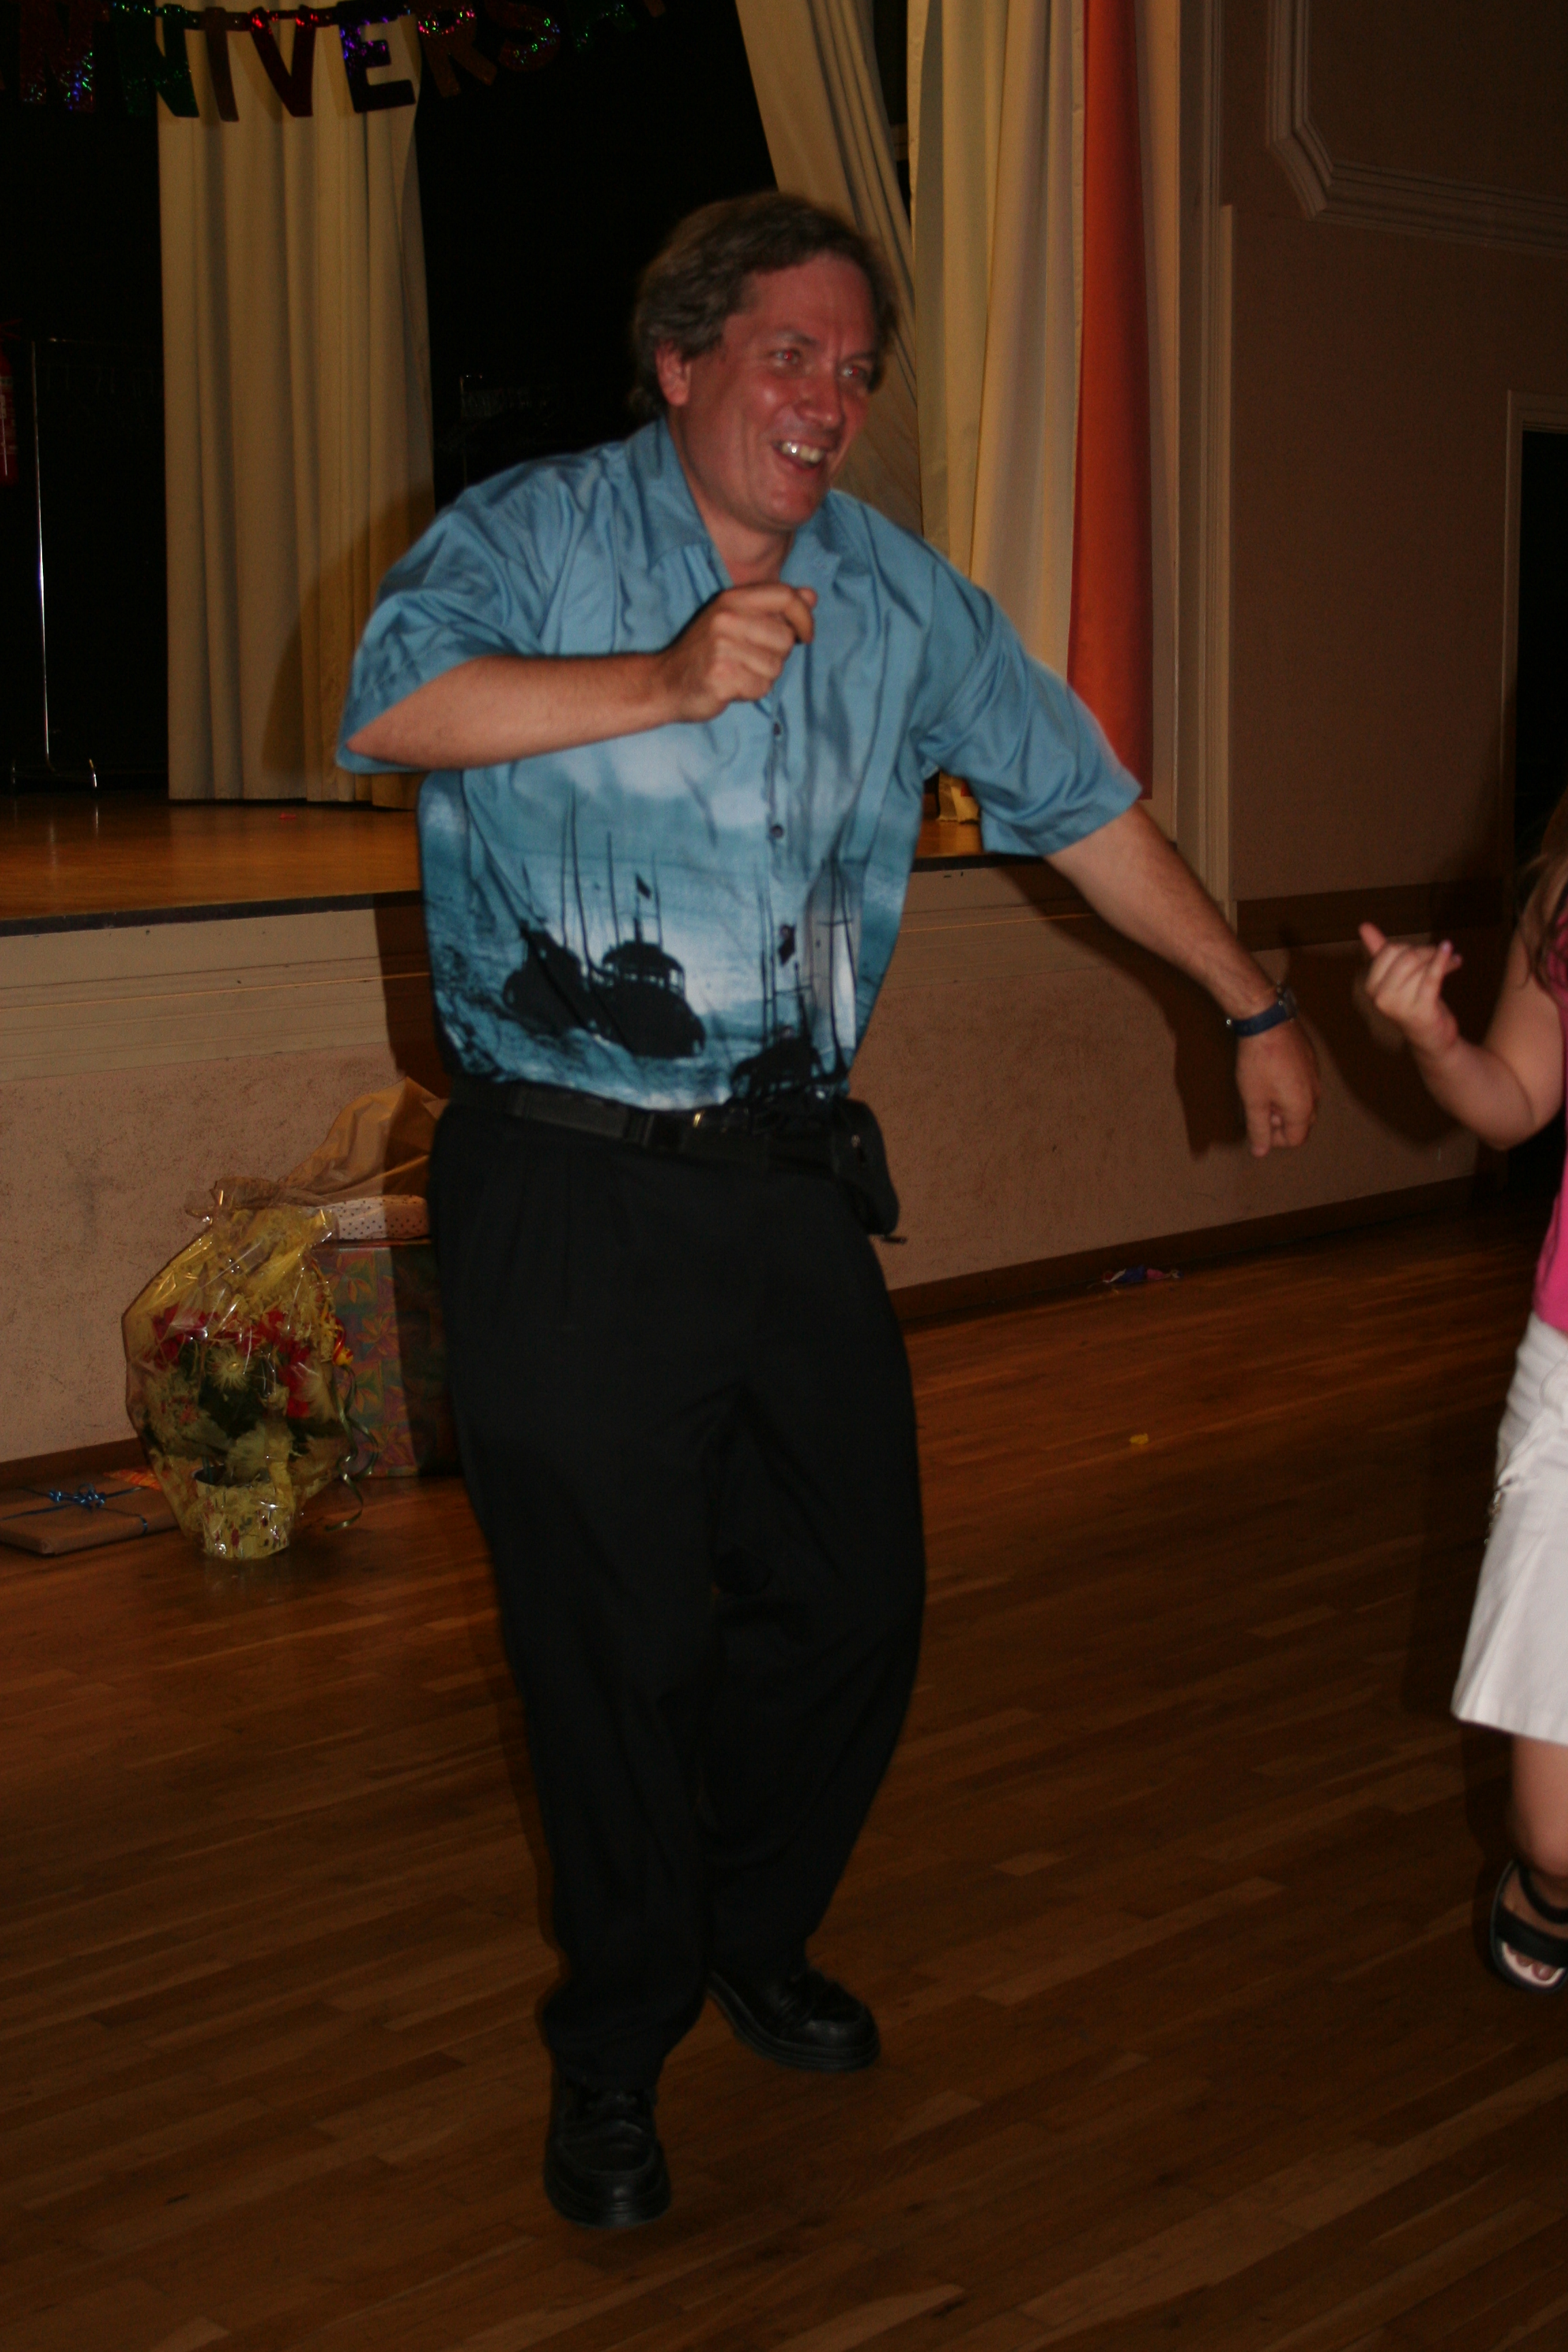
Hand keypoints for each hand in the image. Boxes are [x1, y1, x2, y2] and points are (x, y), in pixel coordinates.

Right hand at [658, 585, 816, 720]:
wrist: (666, 682)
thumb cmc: (707, 652)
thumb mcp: (737, 619)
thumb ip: (774, 608)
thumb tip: (811, 596)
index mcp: (733, 599)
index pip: (785, 596)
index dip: (804, 617)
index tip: (806, 635)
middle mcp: (727, 618)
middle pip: (785, 638)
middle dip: (778, 655)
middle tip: (752, 659)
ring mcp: (722, 647)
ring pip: (775, 667)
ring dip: (764, 676)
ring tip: (739, 672)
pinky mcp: (720, 676)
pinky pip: (761, 687)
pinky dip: (752, 692)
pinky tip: (733, 686)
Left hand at [1235, 1017, 1320, 1155]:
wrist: (1267, 1021)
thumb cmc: (1259, 1062)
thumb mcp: (1253, 1101)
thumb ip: (1258, 1129)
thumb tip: (1260, 1152)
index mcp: (1303, 1108)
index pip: (1295, 1139)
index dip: (1274, 1140)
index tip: (1257, 1125)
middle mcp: (1315, 1094)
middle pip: (1301, 1122)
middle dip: (1280, 1122)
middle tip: (1259, 1108)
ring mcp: (1315, 1076)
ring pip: (1302, 1102)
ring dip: (1283, 1105)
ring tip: (1261, 1091)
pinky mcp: (1310, 1061)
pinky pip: (1302, 1085)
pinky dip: (1287, 1089)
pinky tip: (1269, 1075)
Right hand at [1358, 922, 1461, 1057]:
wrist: (1431, 1039)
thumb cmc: (1413, 1004)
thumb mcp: (1396, 977)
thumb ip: (1379, 952)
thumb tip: (1364, 926)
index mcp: (1372, 986)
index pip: (1390, 950)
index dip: (1411, 947)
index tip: (1426, 952)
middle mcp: (1381, 997)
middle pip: (1407, 956)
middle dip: (1427, 951)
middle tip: (1442, 955)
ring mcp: (1399, 1006)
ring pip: (1422, 965)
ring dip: (1442, 959)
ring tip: (1454, 961)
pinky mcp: (1421, 1010)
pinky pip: (1432, 979)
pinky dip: (1443, 963)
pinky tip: (1454, 955)